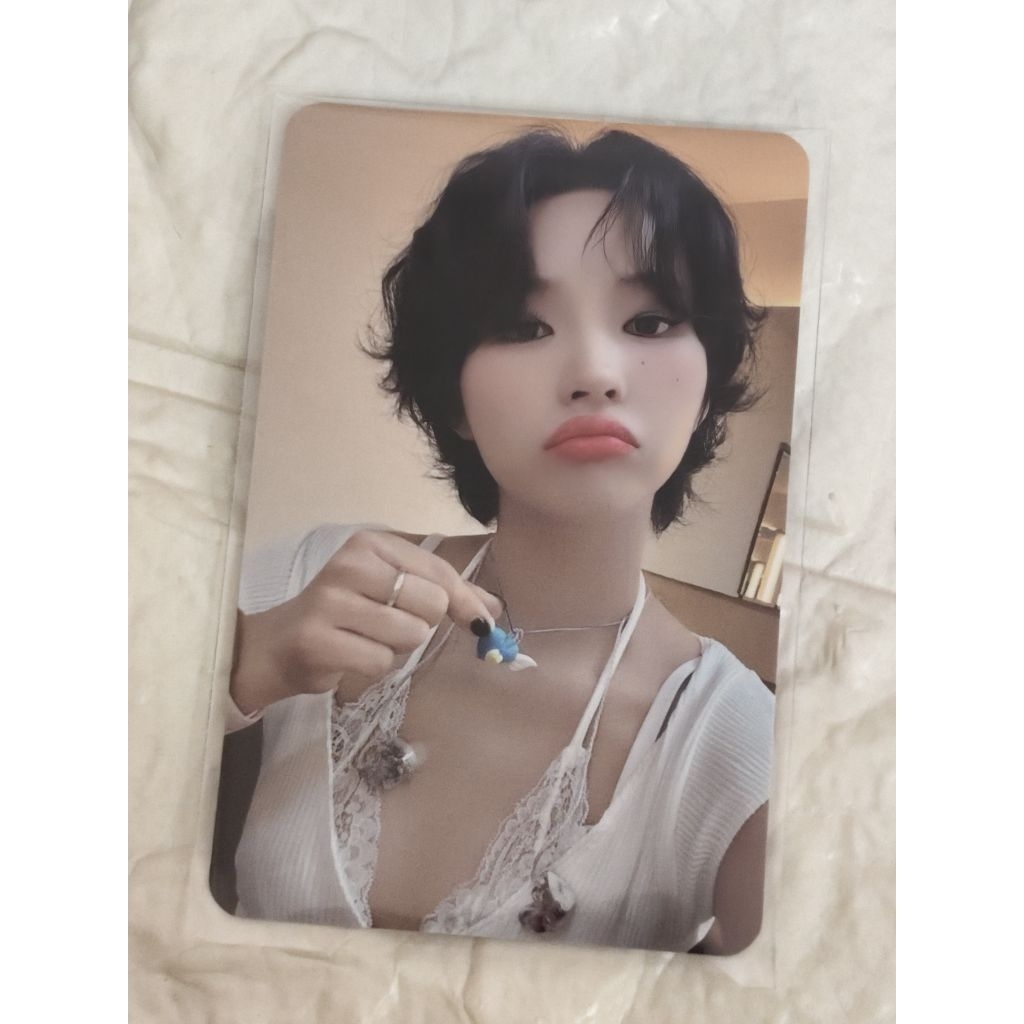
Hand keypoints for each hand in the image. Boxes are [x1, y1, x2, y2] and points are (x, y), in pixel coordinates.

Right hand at [229, 530, 501, 713]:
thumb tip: (493, 609)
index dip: (466, 601)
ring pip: (410, 635)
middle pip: (431, 603)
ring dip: (397, 648)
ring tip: (366, 640)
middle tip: (389, 626)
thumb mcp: (390, 591)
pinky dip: (374, 667)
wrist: (276, 645)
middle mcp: (350, 565)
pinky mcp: (318, 639)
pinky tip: (350, 656)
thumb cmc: (342, 615)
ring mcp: (330, 601)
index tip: (481, 621)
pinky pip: (381, 661)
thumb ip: (443, 594)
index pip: (439, 572)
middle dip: (421, 625)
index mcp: (370, 545)